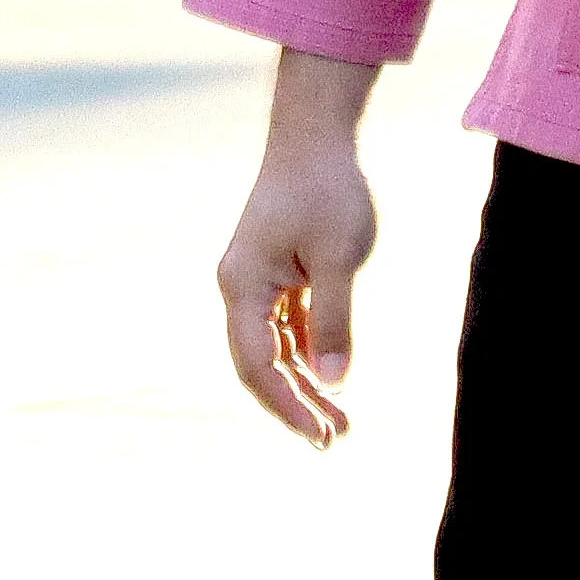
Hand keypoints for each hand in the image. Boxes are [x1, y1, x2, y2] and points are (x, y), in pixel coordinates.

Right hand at [215, 49, 381, 446]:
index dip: (286, 405)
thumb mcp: (338, 258)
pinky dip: (307, 355)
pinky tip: (330, 377)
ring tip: (339, 422)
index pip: (257, 364)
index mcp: (243, 286)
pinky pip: (286, 328)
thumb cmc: (327, 192)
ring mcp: (257, 283)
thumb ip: (334, 322)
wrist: (314, 138)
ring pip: (274, 349)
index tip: (321, 434)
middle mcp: (241, 289)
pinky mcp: (277, 274)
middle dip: (293, 404)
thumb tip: (335, 383)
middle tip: (334, 440)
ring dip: (303, 384)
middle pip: (260, 363)